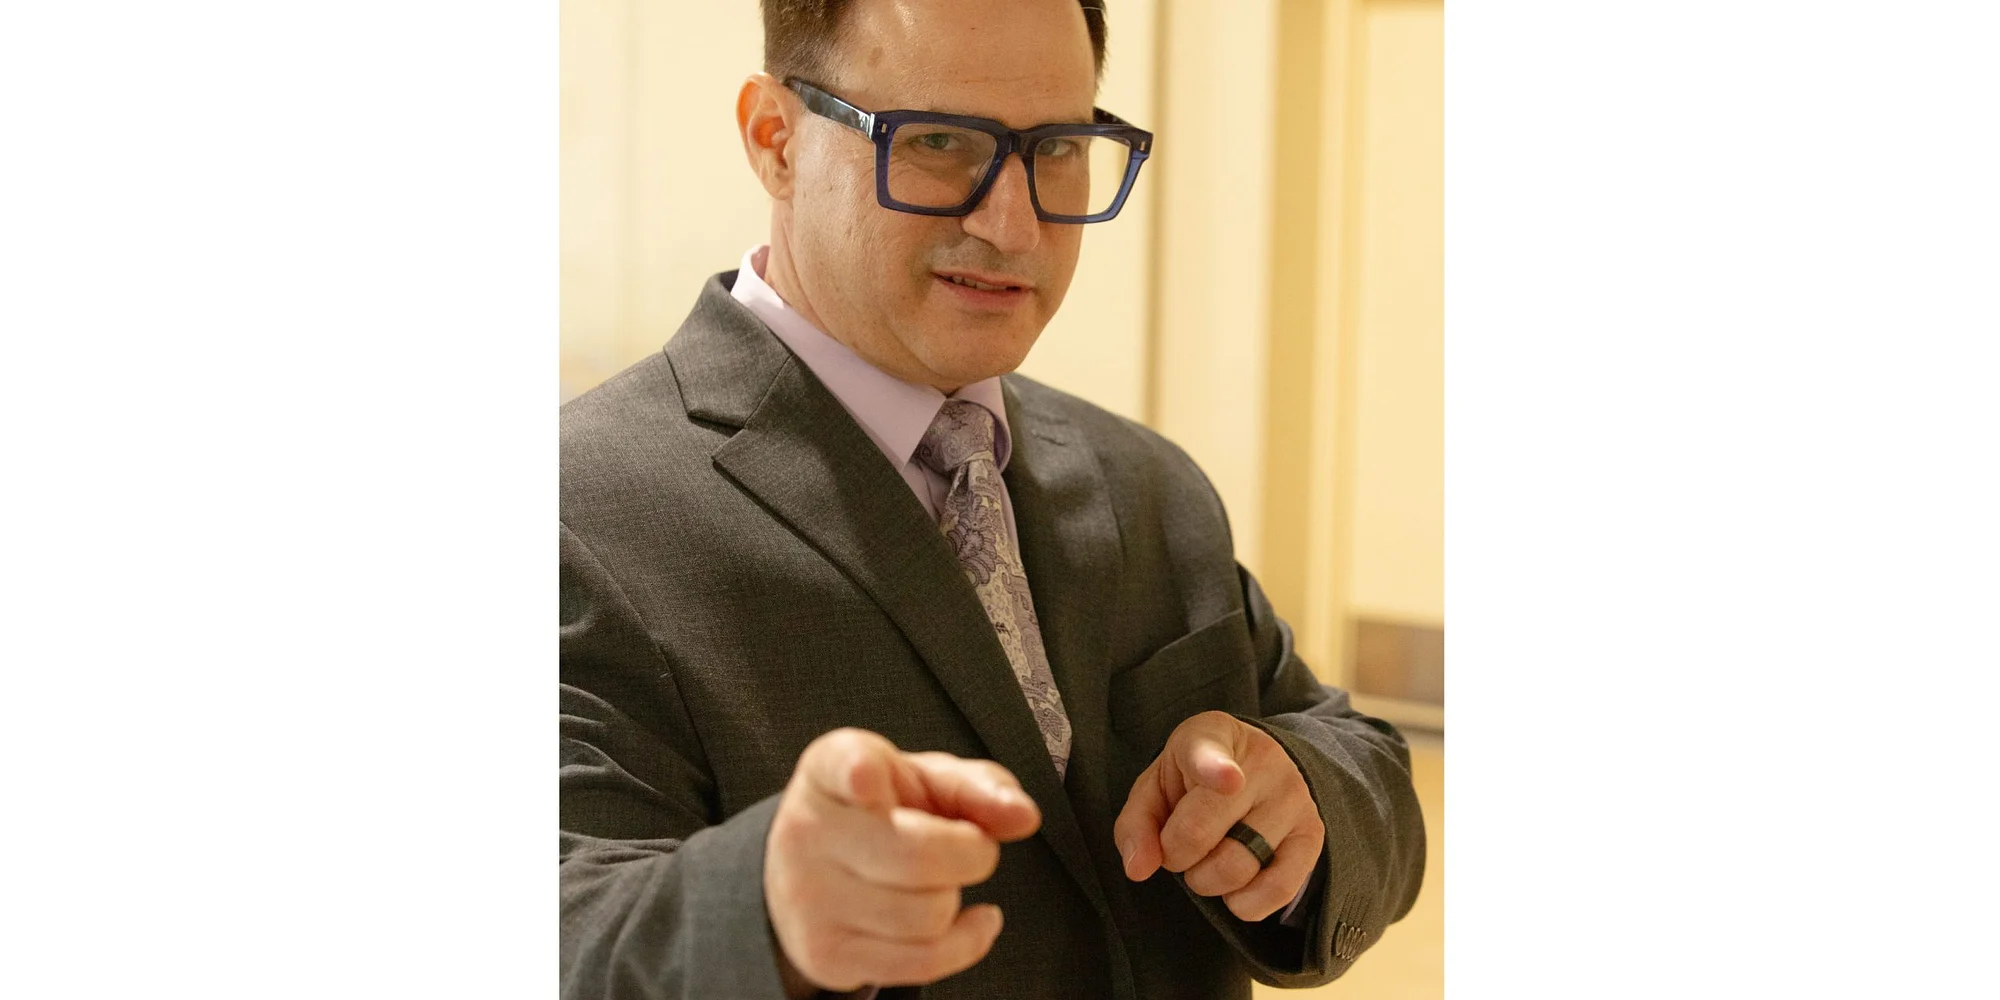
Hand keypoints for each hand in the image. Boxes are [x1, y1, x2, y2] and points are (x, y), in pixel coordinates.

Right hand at [764, 728, 1041, 996]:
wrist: (818, 867)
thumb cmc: (885, 810)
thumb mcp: (928, 780)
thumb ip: (980, 787)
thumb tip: (1024, 816)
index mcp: (831, 769)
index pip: (841, 765)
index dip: (857, 770)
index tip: (866, 775)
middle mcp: (808, 830)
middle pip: (918, 856)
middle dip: (972, 856)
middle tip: (972, 846)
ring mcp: (809, 897)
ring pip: (926, 916)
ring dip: (956, 899)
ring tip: (941, 881)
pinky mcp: (826, 954)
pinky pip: (923, 961)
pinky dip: (965, 943)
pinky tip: (967, 920)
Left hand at [1112, 711, 1323, 921]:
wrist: (1254, 771)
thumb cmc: (1193, 782)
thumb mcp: (1155, 787)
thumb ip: (1137, 825)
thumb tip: (1139, 868)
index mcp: (1212, 735)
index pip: (1210, 754)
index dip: (1216, 770)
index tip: (1228, 781)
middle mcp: (1262, 761)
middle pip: (1201, 831)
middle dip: (1175, 854)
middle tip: (1179, 846)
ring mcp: (1293, 796)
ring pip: (1236, 866)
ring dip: (1206, 881)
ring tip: (1207, 861)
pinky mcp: (1312, 834)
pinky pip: (1279, 888)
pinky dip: (1245, 903)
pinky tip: (1234, 890)